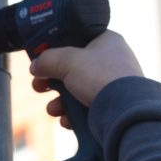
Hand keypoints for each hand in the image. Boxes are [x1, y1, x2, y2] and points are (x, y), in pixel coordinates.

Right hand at [29, 30, 143, 127]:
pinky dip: (73, 115)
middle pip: (72, 68)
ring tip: (53, 109)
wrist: (125, 111)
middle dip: (52, 80)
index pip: (76, 40)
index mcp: (107, 41)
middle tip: (39, 86)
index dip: (56, 50)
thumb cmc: (101, 77)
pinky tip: (67, 120)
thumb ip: (47, 59)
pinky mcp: (110, 106)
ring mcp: (112, 85)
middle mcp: (111, 61)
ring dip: (59, 102)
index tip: (41, 61)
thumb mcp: (67, 60)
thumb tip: (35, 66)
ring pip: (76, 91)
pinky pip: (85, 108)